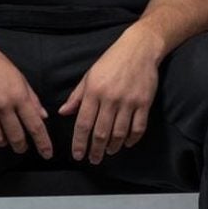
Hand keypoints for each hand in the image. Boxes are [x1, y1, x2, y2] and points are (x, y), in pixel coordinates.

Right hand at [0, 42, 52, 159]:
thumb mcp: (20, 78)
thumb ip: (32, 99)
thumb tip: (43, 117)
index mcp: (19, 96)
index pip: (35, 126)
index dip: (43, 143)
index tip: (47, 154)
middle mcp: (3, 106)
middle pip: (16, 138)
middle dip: (21, 147)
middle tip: (22, 147)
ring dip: (3, 142)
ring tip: (5, 138)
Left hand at [58, 25, 160, 163]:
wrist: (139, 48)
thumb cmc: (111, 61)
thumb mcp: (90, 75)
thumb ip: (77, 96)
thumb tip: (63, 112)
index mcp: (94, 91)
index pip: (83, 123)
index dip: (79, 142)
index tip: (78, 155)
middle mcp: (110, 98)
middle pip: (101, 132)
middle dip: (95, 150)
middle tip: (93, 160)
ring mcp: (129, 101)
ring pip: (120, 132)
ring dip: (113, 146)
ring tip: (108, 152)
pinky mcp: (144, 103)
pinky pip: (138, 127)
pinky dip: (132, 139)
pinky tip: (127, 144)